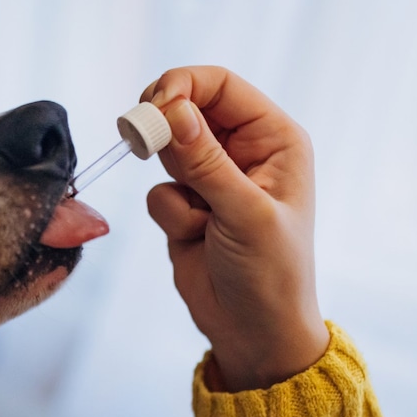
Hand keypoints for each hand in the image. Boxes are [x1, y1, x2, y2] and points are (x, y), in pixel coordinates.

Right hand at [143, 66, 328, 391]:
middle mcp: (244, 149)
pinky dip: (168, 214)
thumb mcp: (244, 213)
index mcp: (274, 138)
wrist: (253, 332)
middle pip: (185, 107)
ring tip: (199, 218)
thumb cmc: (271, 274)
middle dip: (163, 130)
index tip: (150, 107)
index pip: (220, 85)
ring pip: (165, 149)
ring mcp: (212, 177)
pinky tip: (196, 238)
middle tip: (141, 143)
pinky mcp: (185, 205)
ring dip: (173, 183)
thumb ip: (205, 160)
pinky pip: (157, 189)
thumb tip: (171, 111)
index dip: (181, 86)